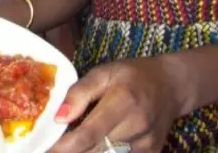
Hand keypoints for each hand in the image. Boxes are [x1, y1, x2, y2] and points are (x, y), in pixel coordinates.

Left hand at [50, 57, 183, 152]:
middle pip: (97, 152)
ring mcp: (146, 144)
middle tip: (53, 149)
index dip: (65, 146)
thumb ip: (81, 92)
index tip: (47, 148)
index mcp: (122, 101)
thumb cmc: (132, 75)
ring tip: (72, 146)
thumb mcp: (105, 72)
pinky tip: (92, 147)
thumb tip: (59, 117)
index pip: (90, 132)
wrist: (170, 85)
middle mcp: (136, 126)